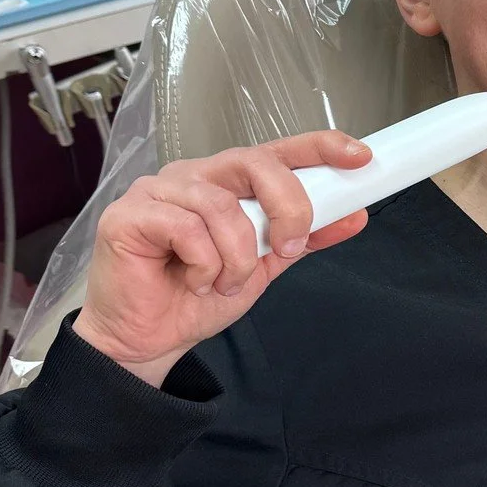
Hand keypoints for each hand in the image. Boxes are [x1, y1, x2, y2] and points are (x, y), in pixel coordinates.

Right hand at [72, 131, 373, 387]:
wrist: (151, 339)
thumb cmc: (197, 296)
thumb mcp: (266, 264)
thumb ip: (305, 237)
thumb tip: (353, 214)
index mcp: (228, 182)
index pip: (277, 151)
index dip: (318, 147)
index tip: (358, 156)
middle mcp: (194, 176)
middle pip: (254, 162)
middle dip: (287, 207)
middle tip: (289, 247)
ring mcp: (158, 190)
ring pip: (221, 205)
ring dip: (237, 256)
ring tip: (225, 283)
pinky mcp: (128, 215)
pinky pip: (184, 227)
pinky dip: (202, 264)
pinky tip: (191, 280)